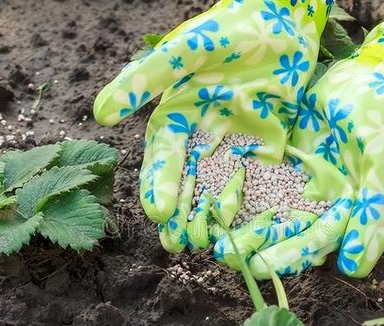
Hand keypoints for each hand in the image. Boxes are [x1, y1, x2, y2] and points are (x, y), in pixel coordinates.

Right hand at [93, 0, 331, 252]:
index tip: (158, 211)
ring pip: (218, 185)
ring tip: (204, 246)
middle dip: (181, 211)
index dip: (159, 182)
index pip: (163, 155)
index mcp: (176, 114)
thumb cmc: (229, 29)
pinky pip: (256, 178)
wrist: (283, 20)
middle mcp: (200, 133)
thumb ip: (146, 78)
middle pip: (188, 179)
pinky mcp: (264, 146)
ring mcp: (233, 142)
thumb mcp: (185, 51)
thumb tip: (100, 114)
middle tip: (175, 244)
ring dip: (210, 215)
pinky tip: (247, 227)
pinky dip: (251, 202)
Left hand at [216, 19, 383, 278]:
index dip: (287, 256)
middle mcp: (324, 203)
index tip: (255, 266)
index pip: (314, 242)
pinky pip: (262, 181)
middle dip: (256, 245)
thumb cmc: (381, 116)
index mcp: (349, 210)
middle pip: (287, 233)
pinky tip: (215, 198)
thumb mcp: (382, 162)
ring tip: (212, 236)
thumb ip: (375, 214)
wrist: (370, 73)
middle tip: (222, 254)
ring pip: (270, 211)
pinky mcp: (286, 162)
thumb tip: (354, 270)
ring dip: (244, 224)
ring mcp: (303, 183)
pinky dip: (242, 192)